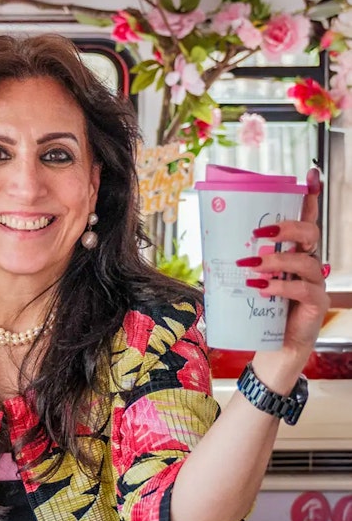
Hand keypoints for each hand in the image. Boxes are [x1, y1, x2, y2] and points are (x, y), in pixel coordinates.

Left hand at [244, 167, 329, 391]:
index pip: (306, 218)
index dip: (310, 196)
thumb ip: (235, 263)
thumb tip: (205, 249)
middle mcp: (308, 262)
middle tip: (259, 233)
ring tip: (251, 265)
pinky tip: (261, 288)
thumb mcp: (246, 281)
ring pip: (304, 260)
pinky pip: (302, 288)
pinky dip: (279, 286)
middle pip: (309, 233)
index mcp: (293, 251)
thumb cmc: (259, 308)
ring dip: (275, 260)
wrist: (272, 345)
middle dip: (286, 228)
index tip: (309, 174)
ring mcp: (315, 282)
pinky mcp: (315, 303)